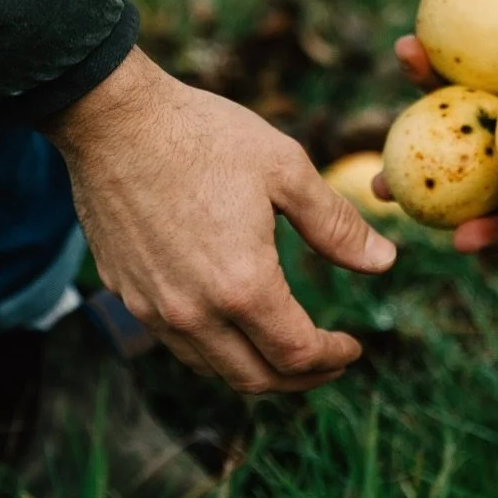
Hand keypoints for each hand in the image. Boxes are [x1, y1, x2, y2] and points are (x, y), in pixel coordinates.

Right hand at [45, 51, 395, 394]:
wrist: (113, 119)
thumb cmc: (203, 136)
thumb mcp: (286, 169)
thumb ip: (336, 225)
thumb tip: (385, 262)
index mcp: (241, 285)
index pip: (296, 354)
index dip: (332, 358)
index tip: (353, 347)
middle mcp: (193, 312)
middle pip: (255, 379)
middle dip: (300, 379)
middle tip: (328, 361)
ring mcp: (153, 308)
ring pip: (212, 368)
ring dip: (256, 368)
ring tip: (284, 347)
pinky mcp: (126, 293)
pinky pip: (177, 343)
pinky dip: (214, 348)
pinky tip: (233, 321)